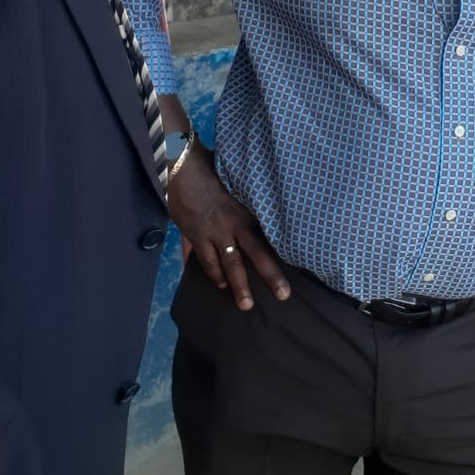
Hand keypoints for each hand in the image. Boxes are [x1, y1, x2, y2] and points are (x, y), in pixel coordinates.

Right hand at [167, 142, 289, 309]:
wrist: (182, 169)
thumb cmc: (214, 171)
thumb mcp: (238, 185)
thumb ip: (249, 202)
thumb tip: (268, 209)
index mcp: (245, 215)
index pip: (265, 241)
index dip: (278, 258)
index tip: (291, 271)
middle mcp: (231, 228)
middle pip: (252, 257)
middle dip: (267, 277)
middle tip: (282, 296)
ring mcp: (211, 235)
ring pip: (226, 265)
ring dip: (235, 285)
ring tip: (244, 304)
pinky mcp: (194, 236)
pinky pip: (203, 260)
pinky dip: (211, 273)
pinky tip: (218, 284)